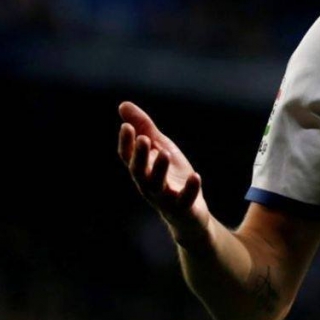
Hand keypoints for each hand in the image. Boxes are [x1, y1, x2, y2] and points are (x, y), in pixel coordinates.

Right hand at [118, 101, 211, 243]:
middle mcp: (148, 185)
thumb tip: (123, 104)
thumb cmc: (171, 176)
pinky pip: (184, 200)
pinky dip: (189, 189)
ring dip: (159, 170)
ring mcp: (165, 198)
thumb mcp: (160, 147)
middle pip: (139, 172)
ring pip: (157, 187)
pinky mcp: (183, 208)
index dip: (126, 143)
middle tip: (143, 139)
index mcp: (142, 170)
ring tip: (164, 153)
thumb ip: (144, 127)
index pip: (128, 157)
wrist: (189, 214)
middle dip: (139, 156)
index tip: (126, 127)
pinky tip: (195, 176)